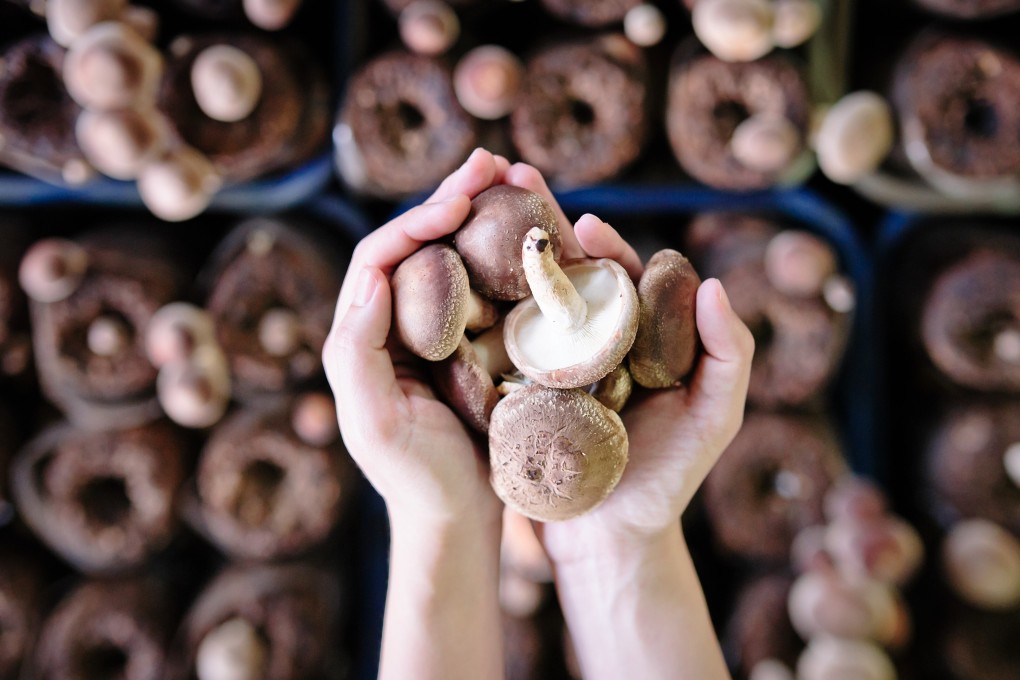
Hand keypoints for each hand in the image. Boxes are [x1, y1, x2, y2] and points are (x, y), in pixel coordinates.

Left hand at [323, 148, 512, 527]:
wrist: (461, 520)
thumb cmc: (417, 480)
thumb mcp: (376, 424)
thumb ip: (356, 352)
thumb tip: (371, 275)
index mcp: (362, 336)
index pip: (381, 257)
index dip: (416, 221)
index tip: (460, 202)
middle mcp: (396, 325)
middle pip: (418, 243)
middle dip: (451, 198)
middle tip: (491, 161)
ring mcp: (437, 333)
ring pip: (454, 256)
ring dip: (481, 213)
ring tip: (515, 175)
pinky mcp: (474, 345)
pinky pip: (488, 286)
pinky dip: (507, 253)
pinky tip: (535, 230)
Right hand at [499, 180, 754, 562]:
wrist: (608, 541)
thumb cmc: (668, 480)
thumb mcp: (714, 419)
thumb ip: (727, 355)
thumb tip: (714, 284)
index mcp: (637, 340)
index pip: (622, 278)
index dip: (607, 246)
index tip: (587, 223)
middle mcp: (591, 344)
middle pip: (567, 275)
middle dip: (543, 228)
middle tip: (516, 183)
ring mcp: (548, 366)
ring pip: (526, 299)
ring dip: (500, 254)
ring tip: (474, 210)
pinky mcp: (514, 391)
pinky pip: (496, 344)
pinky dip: (476, 308)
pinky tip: (451, 274)